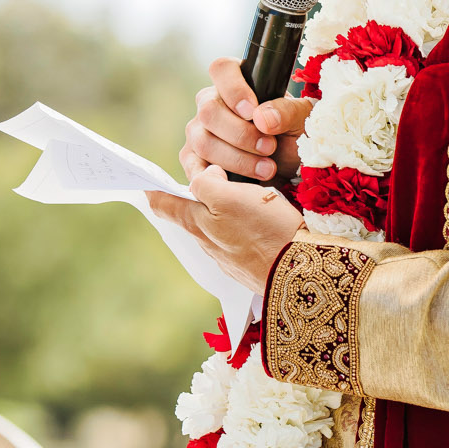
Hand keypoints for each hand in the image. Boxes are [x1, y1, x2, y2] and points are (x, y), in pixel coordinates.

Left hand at [147, 165, 303, 296]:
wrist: (303, 273)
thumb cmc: (266, 230)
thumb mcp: (230, 197)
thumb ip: (207, 184)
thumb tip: (206, 176)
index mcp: (198, 224)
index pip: (164, 205)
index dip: (153, 189)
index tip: (145, 181)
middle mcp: (208, 243)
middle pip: (190, 215)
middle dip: (192, 195)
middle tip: (203, 175)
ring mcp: (230, 257)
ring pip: (216, 226)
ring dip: (220, 209)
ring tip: (236, 191)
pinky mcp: (251, 263)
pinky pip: (238, 238)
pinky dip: (240, 223)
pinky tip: (258, 217)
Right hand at [182, 58, 312, 182]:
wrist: (291, 167)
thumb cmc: (296, 134)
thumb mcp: (302, 120)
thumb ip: (286, 112)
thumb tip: (262, 118)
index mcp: (237, 82)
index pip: (222, 70)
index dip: (234, 89)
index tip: (252, 111)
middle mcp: (212, 103)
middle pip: (208, 111)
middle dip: (241, 134)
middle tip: (269, 147)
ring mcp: (199, 131)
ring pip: (203, 141)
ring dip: (237, 159)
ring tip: (268, 169)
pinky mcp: (193, 159)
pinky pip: (193, 167)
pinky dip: (217, 177)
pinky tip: (240, 183)